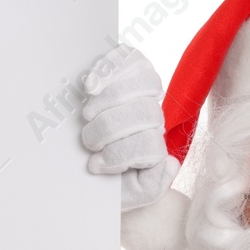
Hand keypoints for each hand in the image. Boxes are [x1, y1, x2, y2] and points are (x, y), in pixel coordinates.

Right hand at [80, 45, 179, 211]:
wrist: (81, 169)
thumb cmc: (105, 180)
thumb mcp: (130, 193)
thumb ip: (153, 184)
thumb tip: (169, 162)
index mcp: (155, 146)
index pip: (150, 144)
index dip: (121, 154)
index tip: (95, 165)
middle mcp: (152, 116)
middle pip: (146, 113)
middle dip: (110, 129)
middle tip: (88, 141)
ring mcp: (141, 89)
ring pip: (143, 84)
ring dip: (109, 100)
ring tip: (87, 115)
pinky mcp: (125, 67)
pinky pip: (128, 57)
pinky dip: (109, 68)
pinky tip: (91, 85)